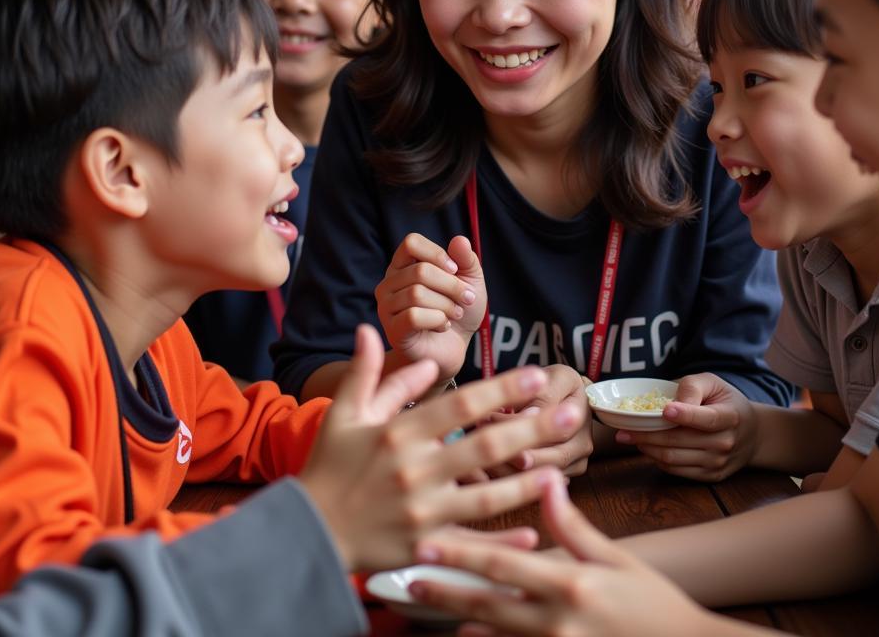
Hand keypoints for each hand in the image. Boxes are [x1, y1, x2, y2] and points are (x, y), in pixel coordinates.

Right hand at [300, 325, 582, 572]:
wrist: (307, 530)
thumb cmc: (328, 467)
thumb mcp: (343, 414)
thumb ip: (366, 374)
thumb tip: (371, 331)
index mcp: (398, 434)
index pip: (459, 406)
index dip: (500, 390)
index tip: (535, 375)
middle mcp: (415, 471)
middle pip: (483, 447)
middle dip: (532, 428)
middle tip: (571, 412)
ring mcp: (422, 512)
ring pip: (485, 497)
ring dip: (526, 483)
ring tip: (561, 468)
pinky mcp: (424, 547)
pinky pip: (471, 545)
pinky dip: (502, 543)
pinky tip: (533, 533)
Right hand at [376, 233, 485, 385]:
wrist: (454, 349)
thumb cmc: (457, 312)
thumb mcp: (470, 282)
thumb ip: (466, 260)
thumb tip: (459, 240)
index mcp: (404, 266)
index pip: (411, 243)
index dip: (437, 253)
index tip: (455, 270)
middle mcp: (389, 283)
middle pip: (420, 271)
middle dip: (452, 285)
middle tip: (466, 299)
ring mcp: (387, 307)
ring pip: (417, 294)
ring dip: (447, 305)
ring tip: (455, 314)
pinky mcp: (392, 330)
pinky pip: (413, 316)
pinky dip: (437, 320)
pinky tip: (443, 325)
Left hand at [409, 477, 715, 635]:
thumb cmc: (651, 600)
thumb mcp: (615, 556)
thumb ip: (573, 524)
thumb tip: (548, 479)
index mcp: (569, 581)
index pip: (502, 565)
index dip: (460, 555)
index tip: (425, 544)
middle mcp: (556, 620)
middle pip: (487, 605)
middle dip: (445, 593)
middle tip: (408, 583)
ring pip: (495, 635)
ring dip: (458, 621)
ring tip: (423, 609)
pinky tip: (467, 636)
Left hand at [615, 373, 757, 481]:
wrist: (752, 434)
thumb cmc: (726, 402)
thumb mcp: (713, 383)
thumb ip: (692, 386)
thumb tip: (674, 402)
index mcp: (730, 417)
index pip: (706, 419)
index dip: (686, 415)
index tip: (665, 409)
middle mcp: (725, 443)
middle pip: (680, 441)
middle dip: (647, 435)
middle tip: (622, 430)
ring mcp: (717, 463)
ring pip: (674, 458)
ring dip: (647, 449)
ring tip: (628, 438)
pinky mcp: (710, 477)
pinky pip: (677, 470)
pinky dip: (657, 459)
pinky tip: (646, 448)